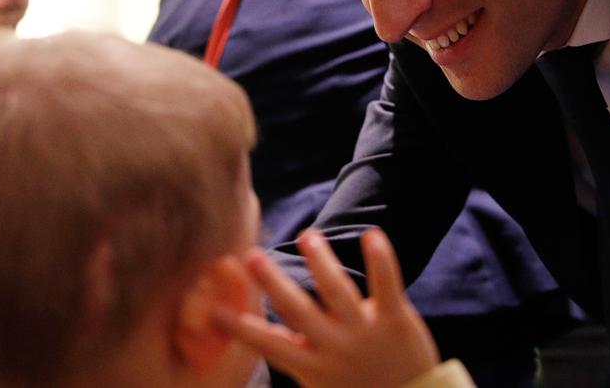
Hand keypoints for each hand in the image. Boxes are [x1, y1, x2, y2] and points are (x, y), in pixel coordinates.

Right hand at [212, 228, 439, 387]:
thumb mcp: (317, 379)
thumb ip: (292, 352)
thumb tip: (255, 328)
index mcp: (311, 364)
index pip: (268, 344)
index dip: (240, 327)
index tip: (213, 310)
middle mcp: (334, 348)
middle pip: (298, 310)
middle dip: (274, 282)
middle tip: (251, 256)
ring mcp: (365, 333)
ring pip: (339, 292)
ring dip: (321, 262)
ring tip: (307, 237)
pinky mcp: (396, 321)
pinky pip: (387, 286)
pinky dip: (381, 260)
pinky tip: (373, 235)